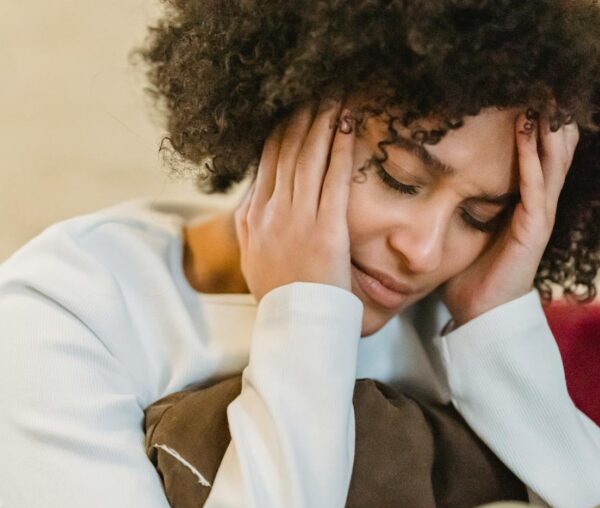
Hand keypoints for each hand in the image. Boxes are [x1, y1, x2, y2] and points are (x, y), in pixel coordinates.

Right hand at [234, 99, 356, 301]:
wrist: (294, 325)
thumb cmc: (279, 295)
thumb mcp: (252, 259)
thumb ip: (251, 227)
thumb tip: (251, 202)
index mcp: (252, 219)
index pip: (266, 163)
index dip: (280, 131)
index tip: (292, 110)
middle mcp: (271, 213)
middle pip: (286, 152)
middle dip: (302, 118)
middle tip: (316, 91)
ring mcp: (297, 219)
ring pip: (308, 158)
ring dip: (322, 122)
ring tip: (333, 97)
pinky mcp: (325, 229)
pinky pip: (333, 179)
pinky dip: (340, 148)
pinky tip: (348, 125)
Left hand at [442, 104, 579, 326]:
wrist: (479, 315)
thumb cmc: (468, 275)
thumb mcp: (464, 231)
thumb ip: (458, 206)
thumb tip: (426, 182)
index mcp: (520, 205)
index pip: (534, 156)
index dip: (533, 126)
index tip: (522, 93)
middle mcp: (535, 205)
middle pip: (551, 152)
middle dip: (548, 118)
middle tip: (541, 82)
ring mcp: (537, 216)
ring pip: (551, 162)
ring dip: (546, 128)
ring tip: (541, 95)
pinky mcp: (533, 229)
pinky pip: (535, 185)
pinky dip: (532, 156)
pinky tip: (528, 130)